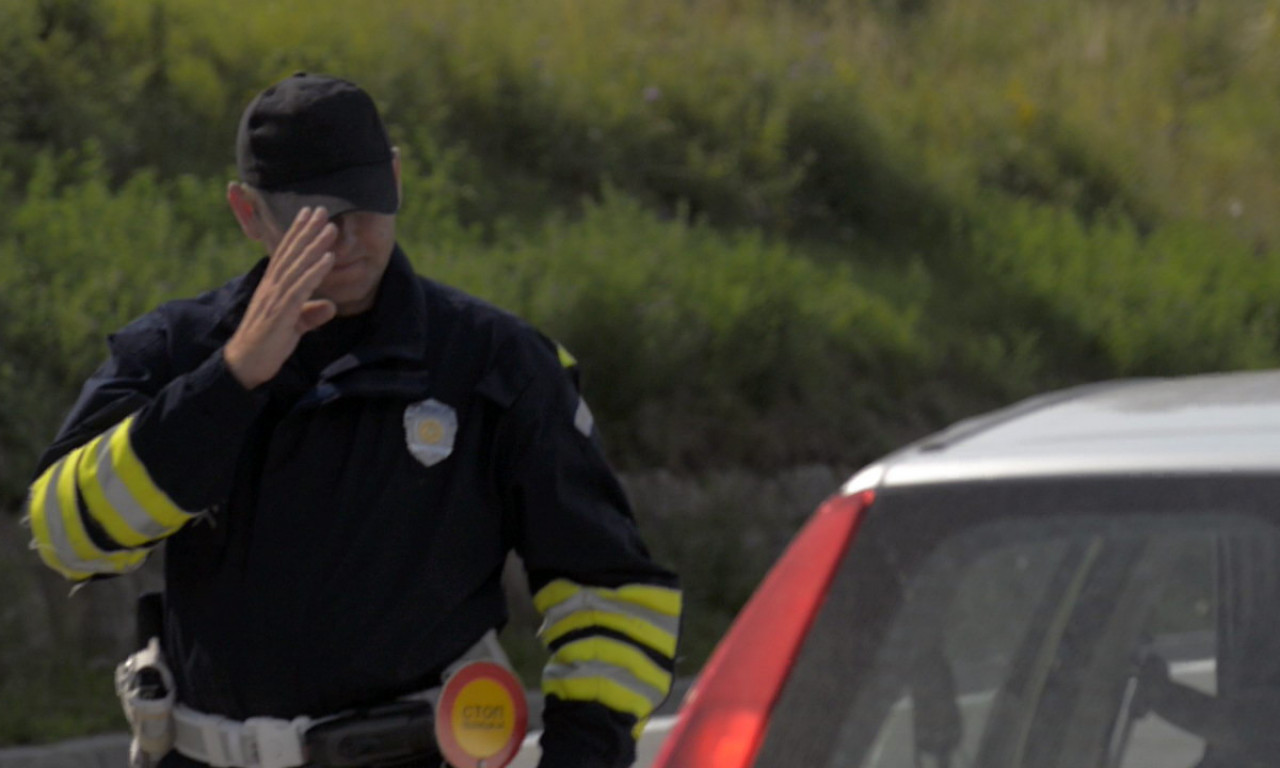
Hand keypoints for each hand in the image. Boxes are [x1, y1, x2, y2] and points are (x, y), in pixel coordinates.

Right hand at [223, 206, 337, 388]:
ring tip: (330, 228)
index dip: (297, 233)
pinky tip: (328, 258)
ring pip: (297, 266)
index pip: (286, 254)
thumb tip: (331, 307)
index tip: (309, 214)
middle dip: (307, 230)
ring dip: (315, 245)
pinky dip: (315, 272)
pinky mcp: (280, 313)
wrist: (245, 364)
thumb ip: (310, 314)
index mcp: (272, 287)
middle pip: (291, 253)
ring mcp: (275, 298)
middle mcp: (271, 287)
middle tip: (321, 209)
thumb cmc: (268, 343)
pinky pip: (300, 288)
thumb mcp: (293, 325)